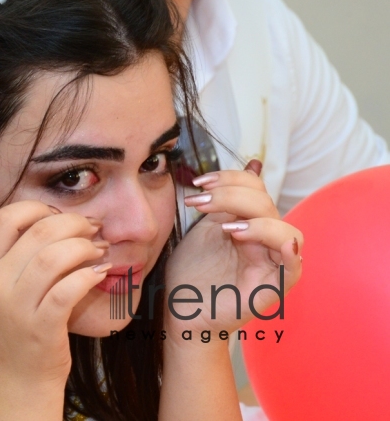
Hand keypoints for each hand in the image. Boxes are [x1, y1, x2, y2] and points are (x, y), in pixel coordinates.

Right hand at [0, 200, 109, 385]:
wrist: (19, 378)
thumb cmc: (7, 330)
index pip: (4, 219)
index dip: (36, 208)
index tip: (58, 215)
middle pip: (37, 233)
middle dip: (71, 223)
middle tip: (91, 228)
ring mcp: (18, 308)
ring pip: (53, 257)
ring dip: (83, 246)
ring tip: (97, 249)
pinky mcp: (43, 327)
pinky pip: (67, 290)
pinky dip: (88, 276)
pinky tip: (99, 272)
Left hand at [164, 161, 302, 337]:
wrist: (182, 311)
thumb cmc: (192, 273)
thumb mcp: (204, 228)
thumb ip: (223, 201)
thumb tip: (253, 164)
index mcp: (248, 222)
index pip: (254, 187)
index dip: (230, 178)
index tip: (199, 183)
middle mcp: (264, 239)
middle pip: (265, 204)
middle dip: (231, 195)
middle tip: (198, 202)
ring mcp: (272, 263)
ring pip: (285, 231)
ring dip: (256, 221)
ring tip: (226, 229)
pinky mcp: (274, 287)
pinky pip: (293, 266)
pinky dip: (286, 250)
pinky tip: (264, 242)